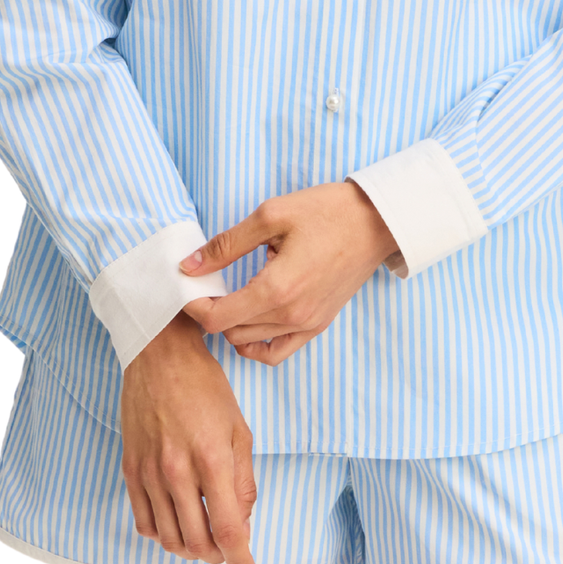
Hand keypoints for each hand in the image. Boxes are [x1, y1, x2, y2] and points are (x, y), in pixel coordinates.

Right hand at [120, 310, 257, 563]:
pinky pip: (143, 521)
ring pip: (168, 538)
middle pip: (196, 543)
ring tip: (203, 537)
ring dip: (189, 548)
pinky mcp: (129, 469)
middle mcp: (176, 472)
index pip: (226, 529)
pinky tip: (175, 522)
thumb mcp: (239, 429)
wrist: (160, 355)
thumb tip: (241, 523)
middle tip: (227, 548)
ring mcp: (148, 473)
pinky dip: (161, 533)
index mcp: (211, 459)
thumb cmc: (206, 388)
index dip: (239, 557)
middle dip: (216, 555)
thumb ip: (243, 481)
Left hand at [176, 180, 398, 364]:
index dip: (194, 306)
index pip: (217, 318)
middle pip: (230, 331)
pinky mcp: (319, 324)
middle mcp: (292, 315)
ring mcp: (308, 324)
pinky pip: (278, 352)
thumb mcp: (270, 215)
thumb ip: (227, 244)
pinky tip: (249, 323)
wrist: (376, 221)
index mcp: (277, 288)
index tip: (187, 286)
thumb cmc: (326, 211)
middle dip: (210, 310)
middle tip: (206, 283)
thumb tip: (190, 265)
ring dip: (232, 323)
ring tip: (230, 292)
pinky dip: (257, 345)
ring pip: (251, 342)